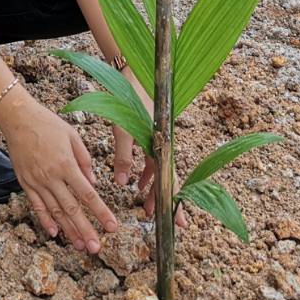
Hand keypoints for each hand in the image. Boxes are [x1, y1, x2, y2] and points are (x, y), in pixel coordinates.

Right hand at [0, 91, 118, 251]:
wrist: (18, 118)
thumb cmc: (48, 124)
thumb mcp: (72, 136)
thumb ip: (84, 160)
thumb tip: (93, 182)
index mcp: (66, 164)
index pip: (88, 194)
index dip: (101, 212)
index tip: (112, 227)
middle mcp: (51, 177)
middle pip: (71, 209)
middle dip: (85, 230)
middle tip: (96, 248)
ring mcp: (36, 181)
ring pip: (55, 211)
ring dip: (69, 230)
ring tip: (80, 246)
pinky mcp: (25, 182)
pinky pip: (36, 206)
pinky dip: (46, 220)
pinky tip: (55, 232)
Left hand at [114, 80, 187, 225]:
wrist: (133, 76)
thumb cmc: (129, 102)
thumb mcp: (123, 132)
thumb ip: (123, 158)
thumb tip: (121, 184)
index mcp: (162, 146)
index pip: (170, 180)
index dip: (174, 201)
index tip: (179, 222)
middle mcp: (164, 145)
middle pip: (169, 179)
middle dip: (167, 201)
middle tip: (169, 222)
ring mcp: (159, 142)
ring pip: (160, 172)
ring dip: (155, 190)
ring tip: (148, 209)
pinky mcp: (152, 137)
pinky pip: (153, 162)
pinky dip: (146, 174)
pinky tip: (138, 184)